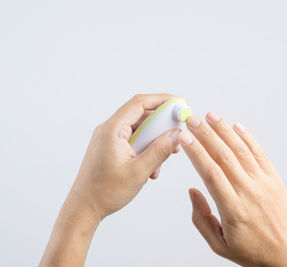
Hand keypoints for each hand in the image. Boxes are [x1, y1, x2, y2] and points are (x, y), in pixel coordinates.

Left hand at [40, 93, 180, 266]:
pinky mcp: (112, 148)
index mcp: (112, 130)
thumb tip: (177, 135)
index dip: (162, 99)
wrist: (85, 208)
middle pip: (141, 115)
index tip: (180, 102)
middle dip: (162, 122)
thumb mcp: (139, 172)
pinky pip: (134, 140)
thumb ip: (160, 151)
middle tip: (179, 130)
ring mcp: (110, 139)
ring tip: (168, 154)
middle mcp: (109, 130)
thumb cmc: (106, 192)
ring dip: (156, 139)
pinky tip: (153, 167)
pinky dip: (147, 148)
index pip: (139, 104)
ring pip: (140, 129)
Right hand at [178, 112, 286, 266]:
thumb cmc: (254, 252)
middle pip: (224, 155)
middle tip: (192, 120)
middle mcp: (250, 192)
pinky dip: (248, 138)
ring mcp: (265, 184)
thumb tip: (192, 191)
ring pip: (241, 150)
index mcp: (233, 209)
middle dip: (205, 134)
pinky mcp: (275, 180)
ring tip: (211, 116)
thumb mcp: (219, 244)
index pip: (210, 173)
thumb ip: (201, 218)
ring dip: (224, 130)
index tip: (184, 138)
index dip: (195, 152)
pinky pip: (260, 154)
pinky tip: (237, 127)